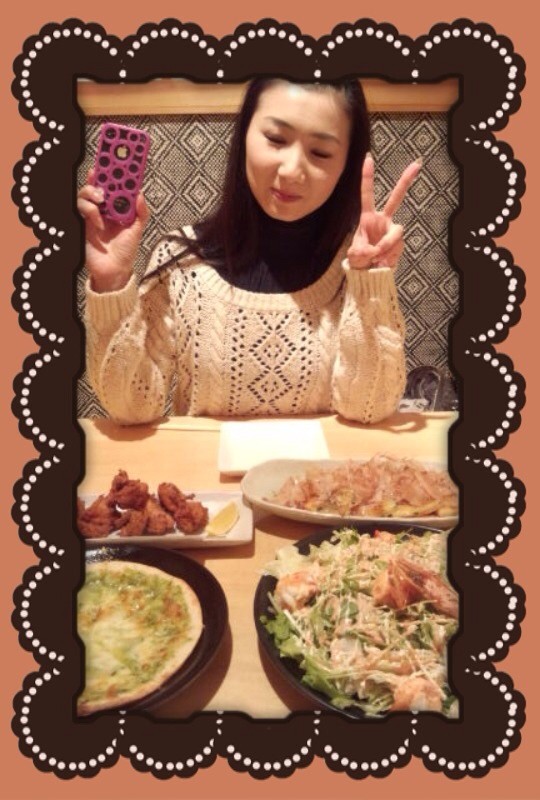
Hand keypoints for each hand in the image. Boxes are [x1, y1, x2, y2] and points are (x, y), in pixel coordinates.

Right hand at [77, 168, 149, 292]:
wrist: (113, 271)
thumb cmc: (125, 250)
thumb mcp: (137, 229)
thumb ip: (141, 212)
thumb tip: (140, 193)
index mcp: (120, 205)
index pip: (118, 181)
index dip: (119, 166)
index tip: (123, 151)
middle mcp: (106, 205)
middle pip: (101, 180)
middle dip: (103, 168)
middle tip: (106, 163)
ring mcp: (94, 212)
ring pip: (88, 190)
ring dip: (94, 190)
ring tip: (102, 198)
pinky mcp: (83, 221)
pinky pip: (82, 207)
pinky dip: (91, 212)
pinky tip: (99, 223)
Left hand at [347, 153, 421, 269]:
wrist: (370, 275)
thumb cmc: (359, 261)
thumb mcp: (354, 256)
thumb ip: (360, 252)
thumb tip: (372, 250)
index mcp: (368, 218)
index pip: (367, 195)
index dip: (367, 177)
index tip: (368, 158)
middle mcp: (383, 220)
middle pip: (396, 198)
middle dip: (406, 181)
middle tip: (417, 163)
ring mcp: (393, 231)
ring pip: (395, 235)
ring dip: (384, 248)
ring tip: (375, 259)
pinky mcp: (400, 243)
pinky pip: (396, 249)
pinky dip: (388, 258)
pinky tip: (382, 263)